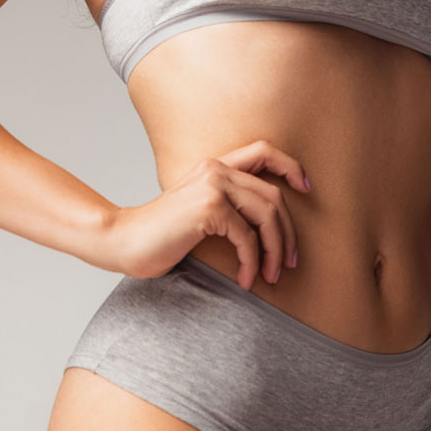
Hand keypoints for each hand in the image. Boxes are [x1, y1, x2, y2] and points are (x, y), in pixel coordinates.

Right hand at [107, 139, 311, 289]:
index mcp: (214, 165)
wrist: (124, 241)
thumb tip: (267, 227)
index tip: (306, 188)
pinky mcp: (209, 207)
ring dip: (275, 250)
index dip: (290, 165)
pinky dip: (252, 262)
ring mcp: (213, 185)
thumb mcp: (199, 213)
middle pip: (274, 195)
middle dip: (287, 232)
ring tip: (272, 275)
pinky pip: (247, 237)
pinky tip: (247, 280)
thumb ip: (227, 207)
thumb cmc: (162, 235)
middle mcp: (216, 169)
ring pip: (267, 215)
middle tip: (288, 262)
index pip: (263, 150)